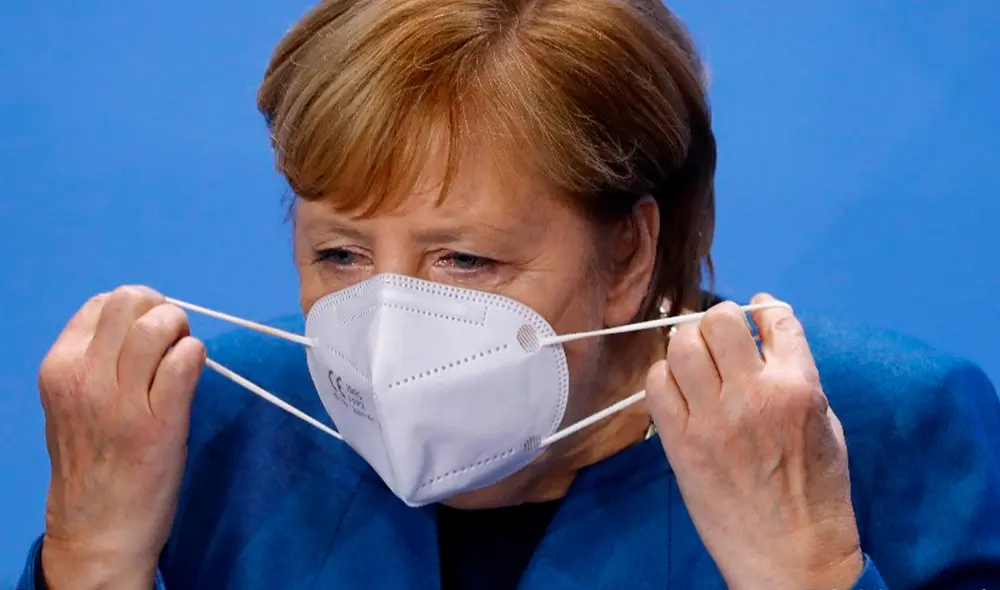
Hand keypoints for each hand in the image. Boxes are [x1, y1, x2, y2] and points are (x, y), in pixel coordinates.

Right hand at [38, 286, 204, 589]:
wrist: (99, 531)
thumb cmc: (95, 465)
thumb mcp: (74, 405)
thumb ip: (97, 363)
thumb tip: (144, 325)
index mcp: (60, 368)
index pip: (102, 303)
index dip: (137, 310)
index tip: (150, 335)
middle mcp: (84, 377)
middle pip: (130, 300)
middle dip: (160, 310)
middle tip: (171, 339)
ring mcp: (120, 399)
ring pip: (158, 324)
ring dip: (181, 331)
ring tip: (182, 355)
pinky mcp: (158, 422)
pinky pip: (185, 360)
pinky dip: (196, 356)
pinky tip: (192, 374)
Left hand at [645, 294, 862, 589]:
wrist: (791, 556)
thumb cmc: (816, 493)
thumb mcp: (826, 425)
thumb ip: (798, 375)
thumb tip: (768, 332)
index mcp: (799, 387)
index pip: (775, 318)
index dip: (763, 309)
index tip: (757, 315)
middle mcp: (754, 395)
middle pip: (719, 319)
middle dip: (720, 320)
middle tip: (721, 339)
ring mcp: (713, 418)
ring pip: (681, 344)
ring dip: (688, 344)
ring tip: (698, 362)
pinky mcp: (681, 442)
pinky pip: (656, 384)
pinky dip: (664, 377)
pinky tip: (680, 389)